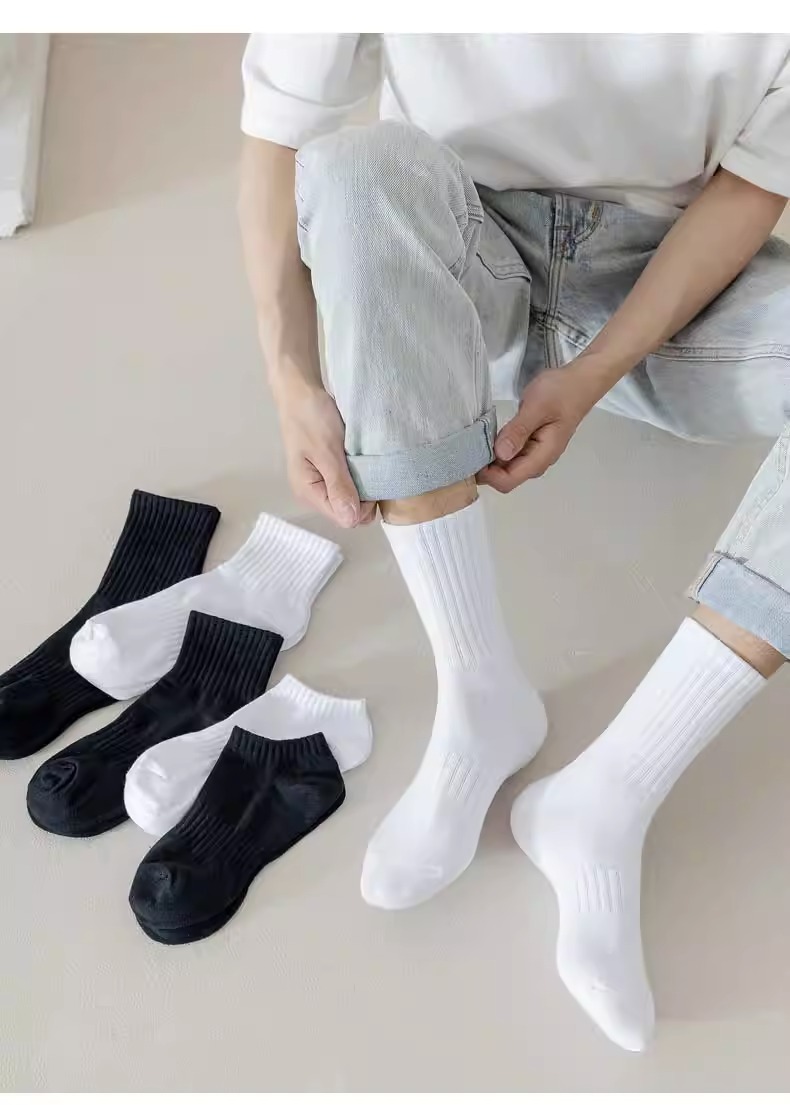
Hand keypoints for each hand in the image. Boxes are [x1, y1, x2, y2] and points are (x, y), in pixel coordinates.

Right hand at [273, 379, 375, 527]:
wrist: (300, 389)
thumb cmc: (311, 418)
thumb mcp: (328, 452)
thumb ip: (339, 486)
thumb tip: (351, 520)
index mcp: (309, 492)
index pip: (345, 519)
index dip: (363, 506)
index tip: (373, 481)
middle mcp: (314, 492)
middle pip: (348, 510)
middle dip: (364, 497)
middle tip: (372, 469)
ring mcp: (321, 480)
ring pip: (351, 496)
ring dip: (363, 484)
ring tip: (367, 462)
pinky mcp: (328, 468)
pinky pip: (349, 482)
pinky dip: (359, 474)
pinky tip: (362, 459)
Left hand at [478, 360, 609, 493]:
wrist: (580, 381)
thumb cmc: (560, 392)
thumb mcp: (536, 407)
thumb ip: (518, 431)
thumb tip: (499, 455)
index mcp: (542, 456)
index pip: (509, 480)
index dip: (487, 475)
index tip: (470, 457)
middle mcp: (538, 461)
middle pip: (506, 478)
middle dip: (485, 469)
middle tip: (466, 449)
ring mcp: (534, 453)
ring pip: (506, 467)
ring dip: (489, 459)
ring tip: (473, 442)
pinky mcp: (530, 444)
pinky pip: (510, 454)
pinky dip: (496, 450)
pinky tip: (486, 437)